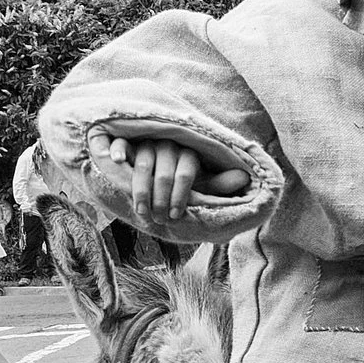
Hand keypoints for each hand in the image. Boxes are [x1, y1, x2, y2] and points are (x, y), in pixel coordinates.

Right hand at [84, 131, 249, 229]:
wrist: (159, 170)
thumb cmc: (182, 182)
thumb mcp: (201, 184)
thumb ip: (218, 184)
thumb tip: (245, 177)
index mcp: (188, 154)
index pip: (185, 174)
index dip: (181, 197)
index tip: (176, 216)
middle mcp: (169, 145)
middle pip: (163, 173)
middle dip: (160, 200)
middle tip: (158, 219)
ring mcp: (147, 142)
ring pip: (143, 164)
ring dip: (140, 190)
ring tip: (141, 211)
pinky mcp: (129, 142)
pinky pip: (122, 143)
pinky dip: (119, 151)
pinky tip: (118, 161)